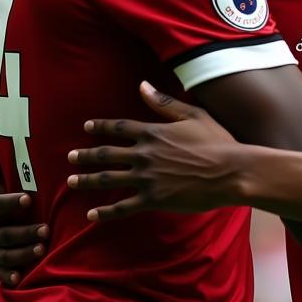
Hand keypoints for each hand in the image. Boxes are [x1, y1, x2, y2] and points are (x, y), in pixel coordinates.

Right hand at [0, 126, 47, 285]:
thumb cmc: (1, 187)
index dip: (7, 204)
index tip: (28, 199)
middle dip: (21, 233)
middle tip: (45, 230)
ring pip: (3, 254)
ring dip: (22, 253)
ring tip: (43, 248)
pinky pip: (2, 272)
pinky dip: (11, 275)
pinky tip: (23, 277)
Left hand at [67, 83, 243, 220]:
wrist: (231, 171)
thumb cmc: (218, 142)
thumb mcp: (194, 115)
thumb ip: (165, 103)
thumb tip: (143, 85)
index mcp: (154, 133)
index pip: (119, 128)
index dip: (101, 127)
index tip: (86, 127)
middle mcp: (144, 155)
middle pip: (106, 154)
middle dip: (85, 156)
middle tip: (70, 157)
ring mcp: (147, 178)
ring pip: (108, 179)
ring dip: (87, 180)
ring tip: (71, 182)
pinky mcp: (154, 199)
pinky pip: (123, 207)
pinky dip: (105, 212)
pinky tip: (92, 215)